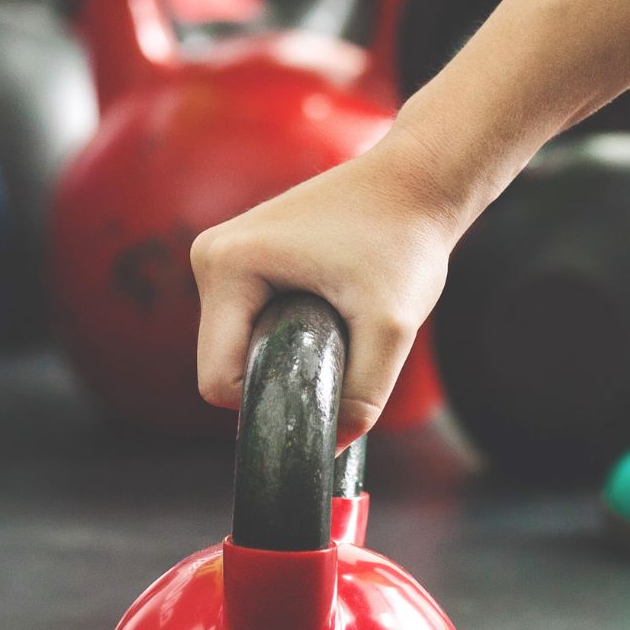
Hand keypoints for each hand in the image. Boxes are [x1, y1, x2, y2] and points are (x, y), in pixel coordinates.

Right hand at [192, 126, 459, 441]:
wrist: (418, 182)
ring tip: (339, 317)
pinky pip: (250, 323)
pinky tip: (330, 306)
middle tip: (343, 343)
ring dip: (284, 353)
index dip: (269, 399)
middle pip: (225, 365)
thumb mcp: (392, 327)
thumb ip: (363, 395)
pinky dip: (286, 332)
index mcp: (226, 265)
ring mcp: (224, 254)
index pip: (218, 380)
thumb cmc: (404, 240)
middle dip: (279, 373)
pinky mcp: (243, 257)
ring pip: (238, 346)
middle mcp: (211, 255)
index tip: (326, 382)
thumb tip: (334, 447)